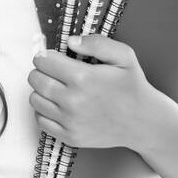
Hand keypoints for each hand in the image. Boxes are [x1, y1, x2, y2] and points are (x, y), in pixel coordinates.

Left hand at [27, 34, 167, 149]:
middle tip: (53, 71)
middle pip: (35, 79)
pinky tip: (58, 105)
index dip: (46, 56)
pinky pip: (41, 120)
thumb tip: (71, 41)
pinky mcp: (69, 136)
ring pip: (35, 100)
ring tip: (57, 88)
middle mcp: (72, 101)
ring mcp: (69, 121)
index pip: (43, 61)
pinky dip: (44, 111)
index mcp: (83, 77)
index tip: (53, 57)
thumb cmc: (132, 87)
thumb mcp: (124, 56)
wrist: (143, 122)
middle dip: (41, 71)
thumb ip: (97, 43)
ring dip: (41, 91)